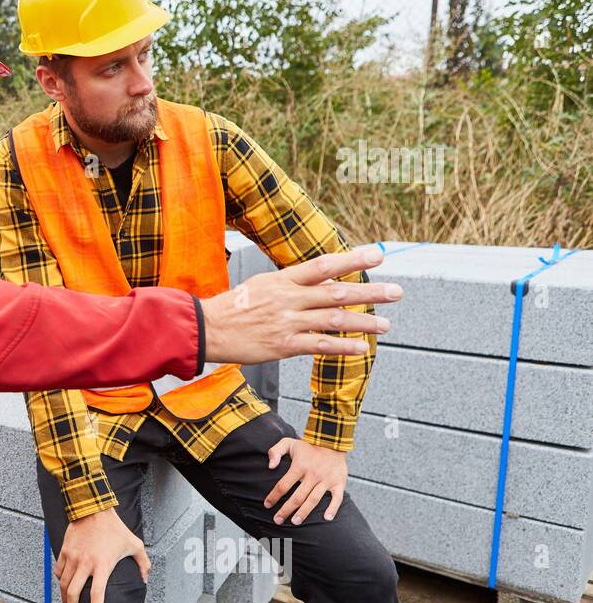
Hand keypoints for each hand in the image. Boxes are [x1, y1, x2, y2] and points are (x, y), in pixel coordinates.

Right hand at [55, 508, 149, 602]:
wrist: (93, 509)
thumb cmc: (115, 528)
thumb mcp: (135, 544)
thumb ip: (143, 563)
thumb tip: (145, 579)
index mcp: (103, 565)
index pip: (97, 594)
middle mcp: (85, 563)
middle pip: (73, 593)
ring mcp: (73, 557)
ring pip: (63, 584)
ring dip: (64, 598)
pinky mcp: (65, 551)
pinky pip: (59, 571)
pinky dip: (60, 581)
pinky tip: (64, 586)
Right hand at [201, 247, 400, 365]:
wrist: (206, 329)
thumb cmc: (231, 307)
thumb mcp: (260, 285)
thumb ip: (291, 284)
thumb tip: (321, 281)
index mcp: (282, 280)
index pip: (323, 265)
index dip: (352, 259)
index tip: (377, 255)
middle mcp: (288, 298)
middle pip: (337, 291)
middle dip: (370, 292)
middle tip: (396, 291)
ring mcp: (287, 322)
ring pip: (333, 318)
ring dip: (364, 321)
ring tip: (386, 323)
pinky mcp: (282, 345)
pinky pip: (319, 345)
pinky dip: (343, 346)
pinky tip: (362, 348)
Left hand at [264, 438, 348, 523]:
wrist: (332, 441)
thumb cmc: (307, 446)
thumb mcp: (288, 443)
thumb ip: (275, 451)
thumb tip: (270, 466)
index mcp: (299, 466)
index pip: (283, 485)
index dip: (274, 496)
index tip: (267, 505)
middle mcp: (313, 474)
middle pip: (297, 497)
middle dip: (286, 510)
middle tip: (278, 520)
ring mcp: (326, 480)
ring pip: (314, 500)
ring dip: (304, 512)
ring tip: (295, 522)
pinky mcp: (339, 483)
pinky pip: (337, 498)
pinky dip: (333, 508)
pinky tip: (327, 518)